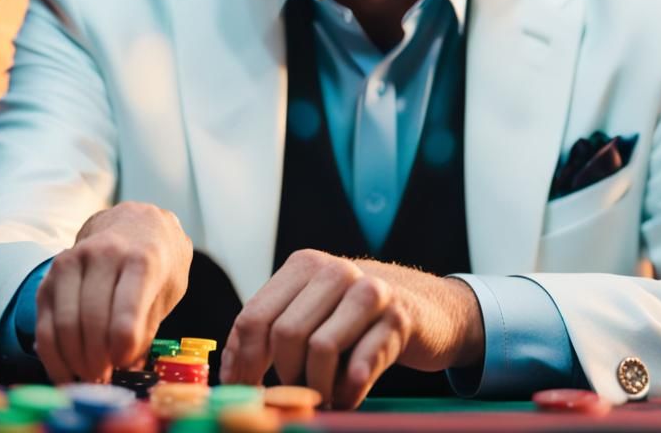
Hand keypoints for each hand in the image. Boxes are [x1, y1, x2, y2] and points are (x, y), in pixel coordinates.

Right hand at [35, 201, 191, 383]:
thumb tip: (128, 366)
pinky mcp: (50, 277)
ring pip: (64, 325)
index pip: (127, 308)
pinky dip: (53, 358)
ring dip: (75, 362)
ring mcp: (72, 263)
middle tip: (106, 377)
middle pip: (92, 321)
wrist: (133, 223)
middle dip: (98, 360)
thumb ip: (148, 324)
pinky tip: (67, 373)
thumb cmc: (156, 259)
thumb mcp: (168, 286)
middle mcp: (104, 254)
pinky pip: (44, 326)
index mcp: (142, 258)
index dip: (124, 346)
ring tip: (91, 376)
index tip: (125, 362)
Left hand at [218, 250, 483, 409]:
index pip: (254, 316)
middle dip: (284, 377)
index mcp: (304, 265)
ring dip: (319, 387)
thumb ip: (275, 329)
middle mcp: (335, 270)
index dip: (242, 363)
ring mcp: (369, 291)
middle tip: (295, 395)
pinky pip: (360, 366)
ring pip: (319, 349)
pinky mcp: (399, 318)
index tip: (243, 393)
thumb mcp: (315, 309)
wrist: (430, 308)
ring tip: (328, 394)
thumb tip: (230, 373)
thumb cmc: (360, 317)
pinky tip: (352, 391)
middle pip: (284, 335)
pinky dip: (350, 390)